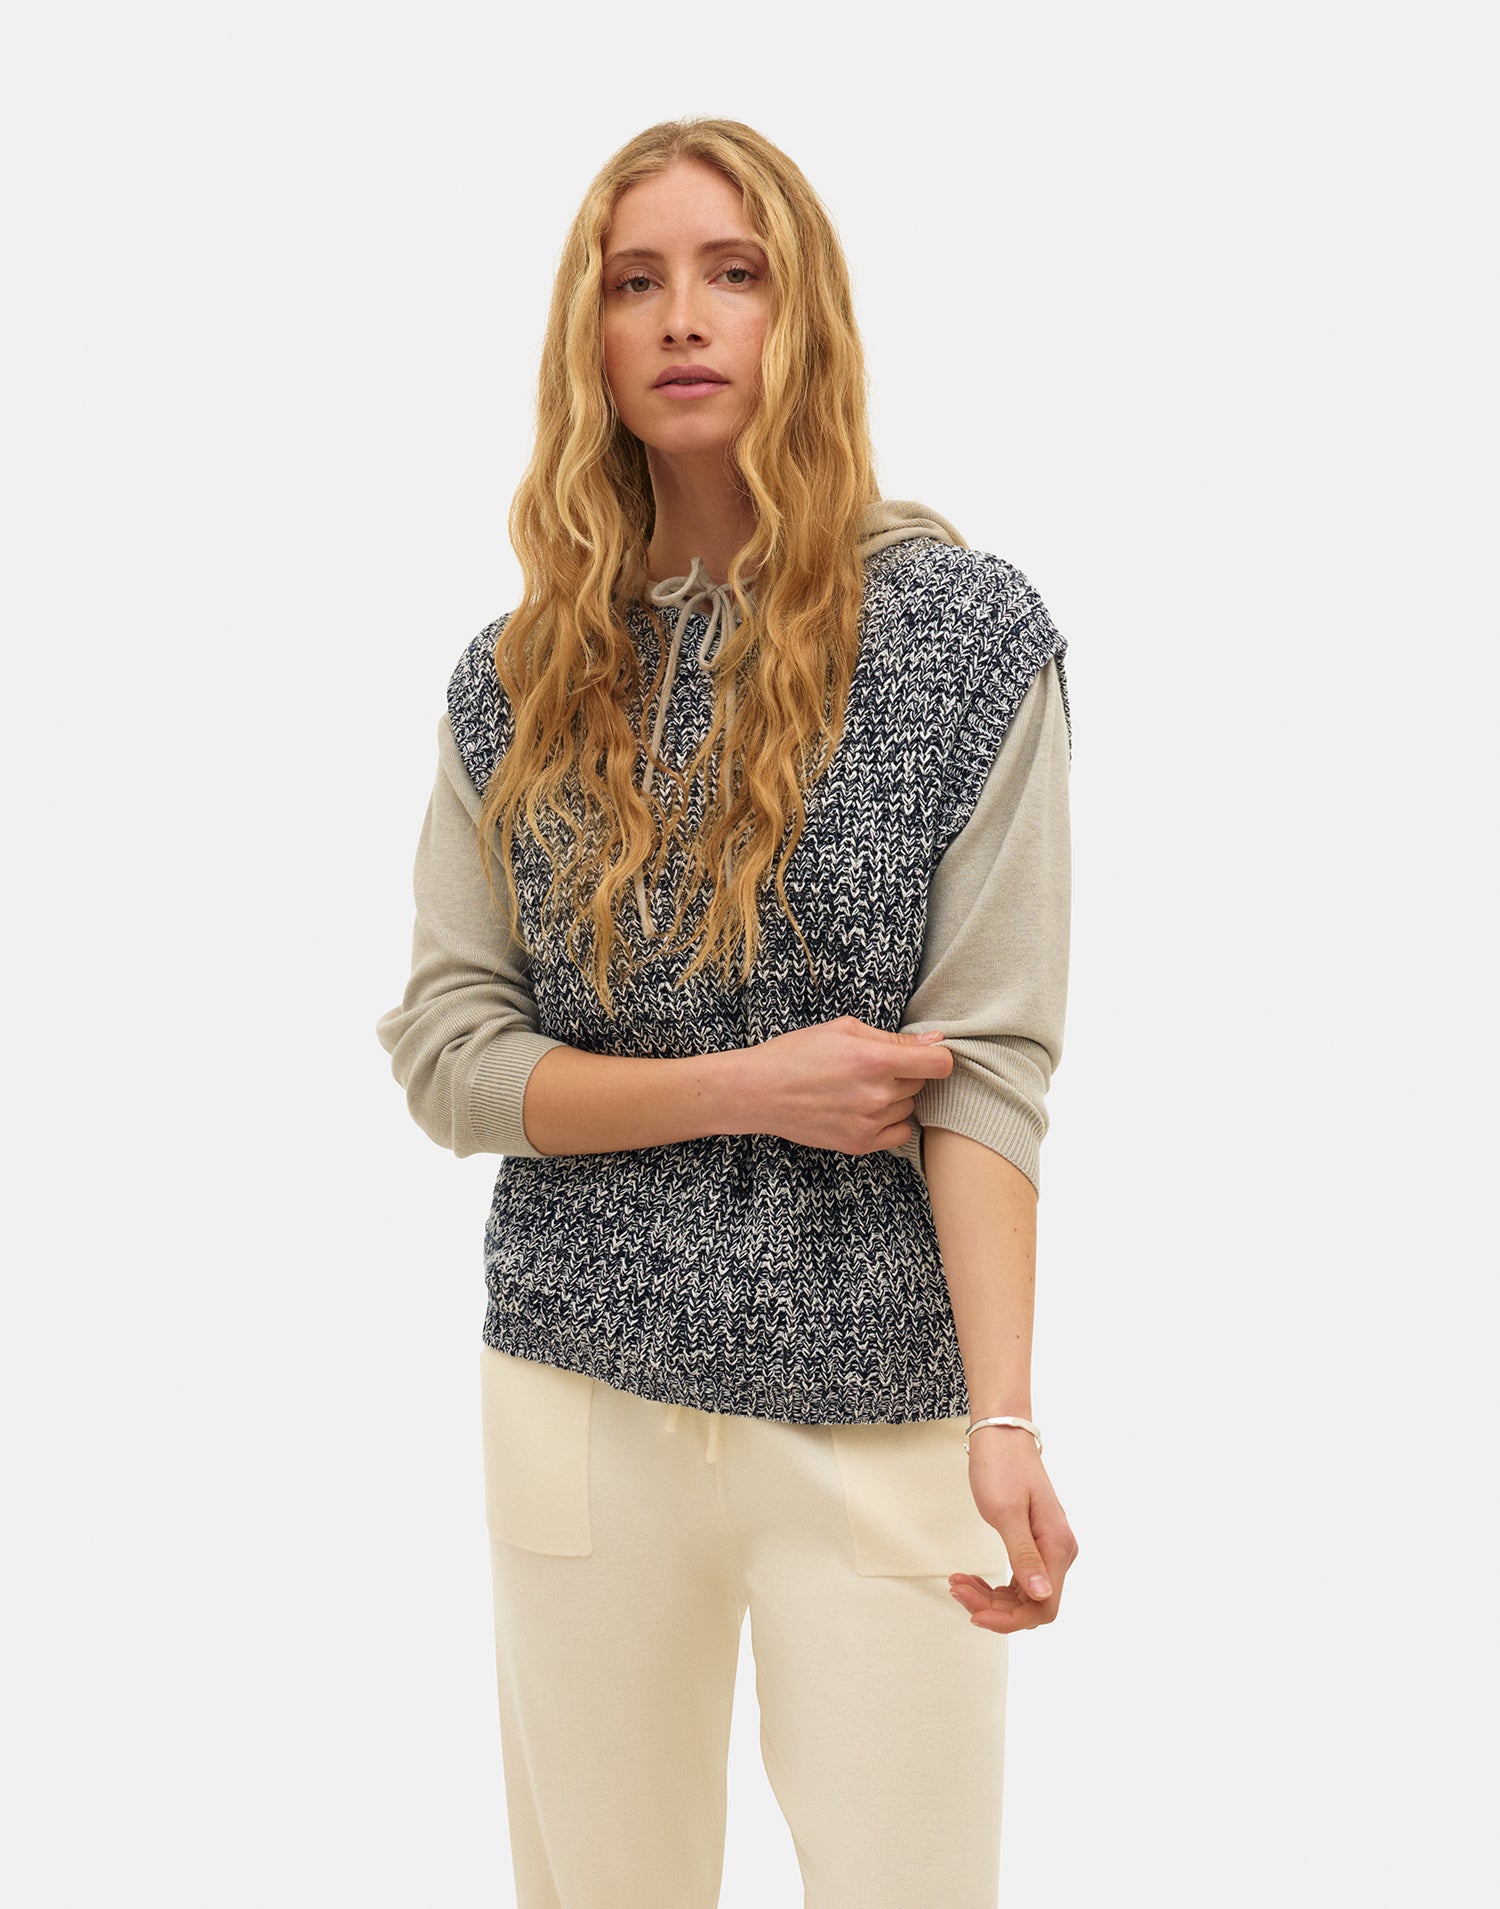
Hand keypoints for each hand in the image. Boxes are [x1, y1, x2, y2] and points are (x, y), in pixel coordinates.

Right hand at [745, 1015, 952, 1154]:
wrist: (759, 1091)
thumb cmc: (797, 1053)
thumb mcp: (844, 1030)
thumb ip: (893, 1038)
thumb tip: (936, 1041)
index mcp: (875, 1060)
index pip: (939, 1064)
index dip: (937, 1056)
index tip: (926, 1055)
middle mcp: (877, 1095)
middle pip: (921, 1084)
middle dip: (906, 1073)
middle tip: (873, 1067)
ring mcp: (869, 1123)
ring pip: (908, 1107)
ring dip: (895, 1097)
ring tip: (860, 1088)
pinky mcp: (859, 1144)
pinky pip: (899, 1133)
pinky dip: (890, 1122)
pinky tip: (867, 1110)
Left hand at [947, 1432, 1078, 1633]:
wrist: (1002, 1435)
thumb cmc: (1002, 1467)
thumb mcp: (1006, 1512)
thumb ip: (1024, 1556)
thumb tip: (1042, 1595)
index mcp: (1057, 1547)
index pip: (1043, 1606)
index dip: (1010, 1620)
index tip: (974, 1614)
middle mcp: (1059, 1552)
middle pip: (1032, 1604)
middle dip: (994, 1607)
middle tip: (958, 1589)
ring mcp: (1049, 1548)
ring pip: (1024, 1595)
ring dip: (991, 1598)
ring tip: (958, 1583)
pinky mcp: (1035, 1544)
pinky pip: (1019, 1580)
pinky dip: (994, 1586)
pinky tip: (971, 1579)